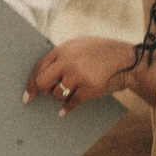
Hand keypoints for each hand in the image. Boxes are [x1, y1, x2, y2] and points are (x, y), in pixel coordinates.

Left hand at [26, 36, 155, 113]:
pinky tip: (64, 110)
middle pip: (43, 82)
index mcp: (63, 49)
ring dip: (61, 96)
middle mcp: (68, 61)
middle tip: (50, 93)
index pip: (39, 67)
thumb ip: (62, 56)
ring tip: (73, 89)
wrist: (128, 60)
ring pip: (57, 94)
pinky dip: (68, 107)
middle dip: (44, 90)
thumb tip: (43, 75)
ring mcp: (78, 75)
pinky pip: (71, 103)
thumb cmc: (102, 52)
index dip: (31, 83)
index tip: (27, 96)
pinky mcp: (89, 89)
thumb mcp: (80, 45)